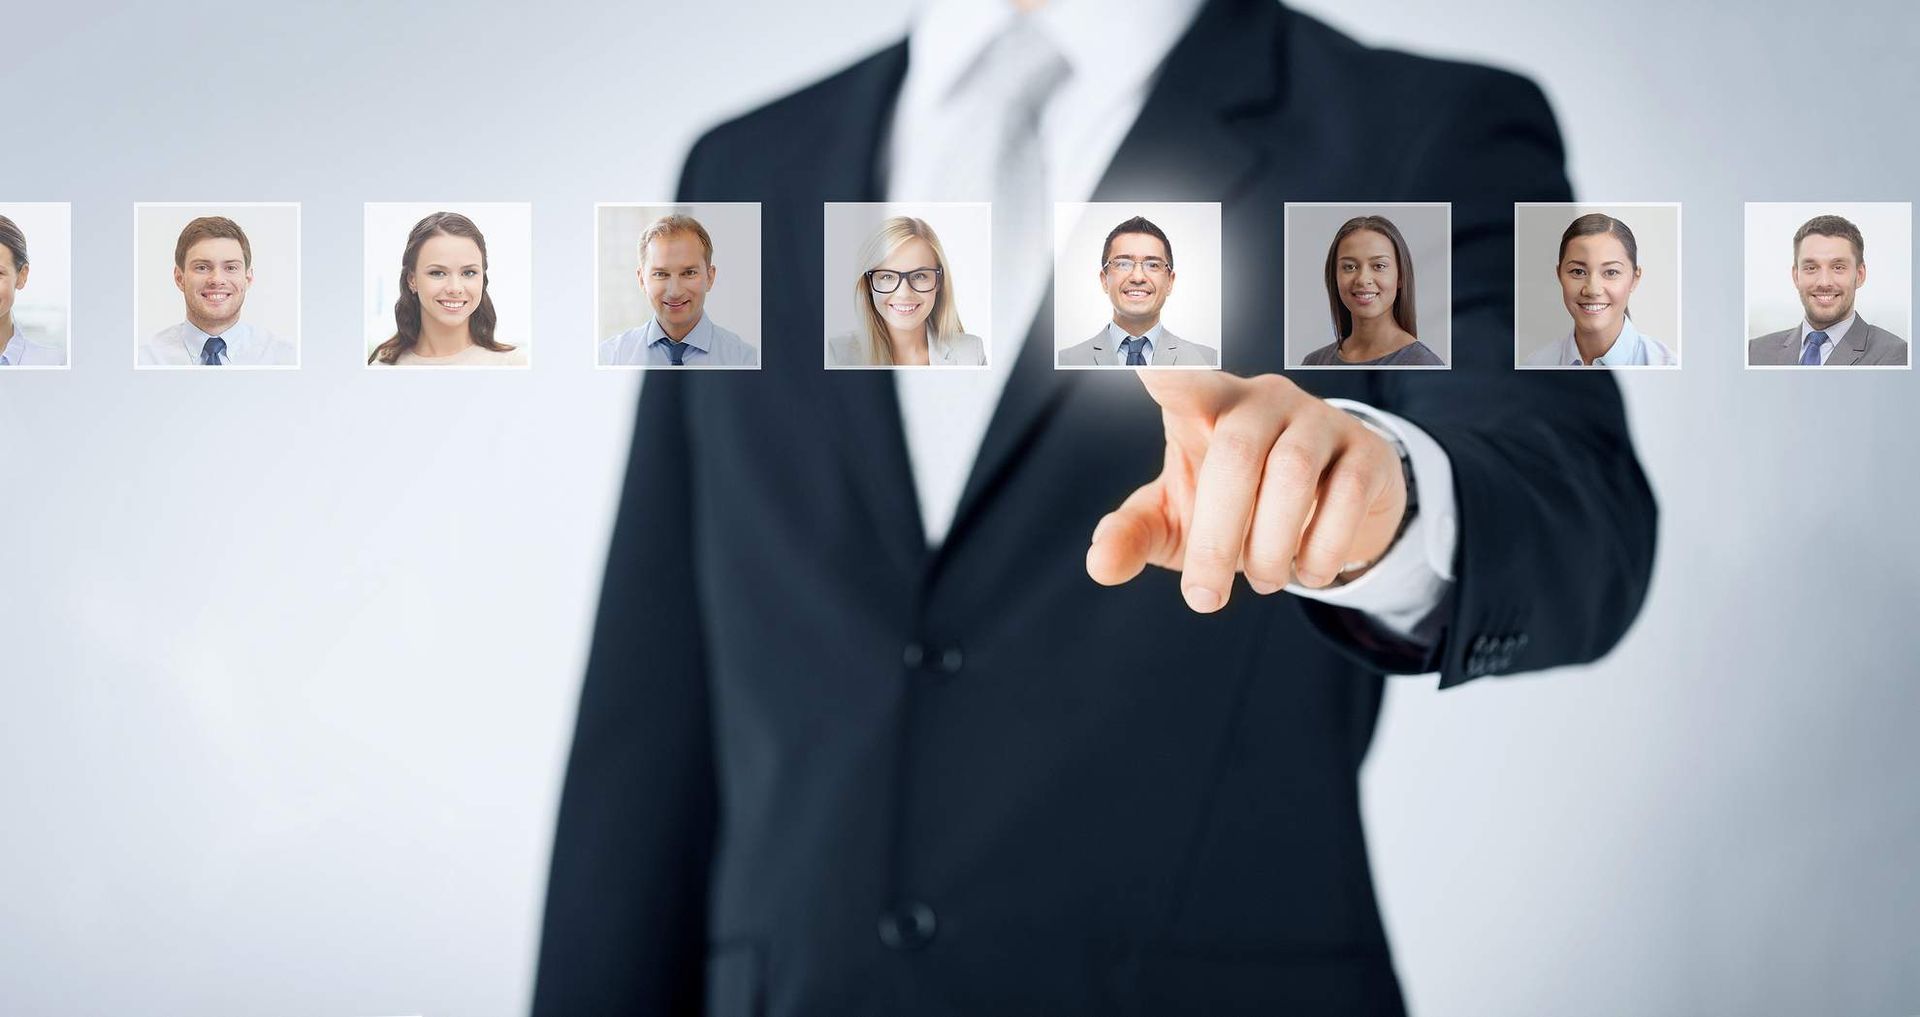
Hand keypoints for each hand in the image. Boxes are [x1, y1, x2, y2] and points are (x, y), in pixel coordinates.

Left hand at [1086, 370, 1407, 612]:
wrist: (1326, 514)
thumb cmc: (1236, 505)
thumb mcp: (1178, 521)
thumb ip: (1135, 535)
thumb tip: (1099, 565)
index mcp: (1205, 406)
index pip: (1181, 376)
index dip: (1164, 365)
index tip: (1139, 347)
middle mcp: (1263, 400)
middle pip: (1235, 455)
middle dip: (1216, 539)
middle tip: (1204, 598)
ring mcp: (1319, 419)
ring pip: (1291, 474)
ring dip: (1271, 546)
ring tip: (1264, 581)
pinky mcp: (1366, 450)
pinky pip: (1344, 497)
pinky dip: (1322, 549)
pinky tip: (1310, 571)